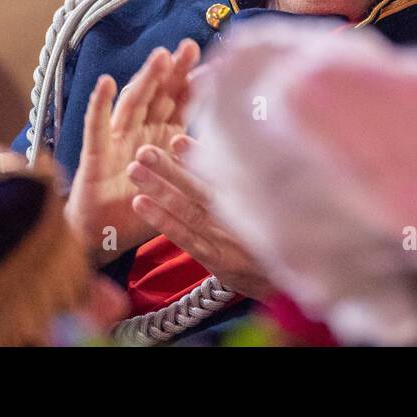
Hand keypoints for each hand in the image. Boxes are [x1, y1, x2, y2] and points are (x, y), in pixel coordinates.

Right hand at [65, 39, 200, 263]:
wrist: (105, 237)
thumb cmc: (143, 209)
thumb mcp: (180, 184)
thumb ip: (201, 163)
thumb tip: (243, 149)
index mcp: (162, 136)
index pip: (180, 103)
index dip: (193, 83)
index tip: (213, 63)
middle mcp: (140, 131)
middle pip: (159, 95)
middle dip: (174, 71)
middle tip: (190, 46)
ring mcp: (116, 140)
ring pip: (132, 102)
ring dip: (145, 79)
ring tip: (160, 56)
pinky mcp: (95, 155)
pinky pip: (96, 126)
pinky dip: (99, 104)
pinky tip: (106, 83)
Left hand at [128, 134, 273, 299]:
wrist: (282, 276)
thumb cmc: (264, 230)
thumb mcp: (259, 201)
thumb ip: (233, 176)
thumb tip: (200, 147)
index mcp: (249, 195)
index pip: (221, 170)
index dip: (197, 154)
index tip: (176, 139)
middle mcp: (238, 214)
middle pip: (199, 188)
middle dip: (170, 169)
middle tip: (144, 152)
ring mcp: (224, 237)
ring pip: (188, 210)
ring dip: (160, 189)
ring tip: (134, 170)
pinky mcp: (215, 259)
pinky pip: (185, 237)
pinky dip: (163, 221)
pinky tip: (140, 203)